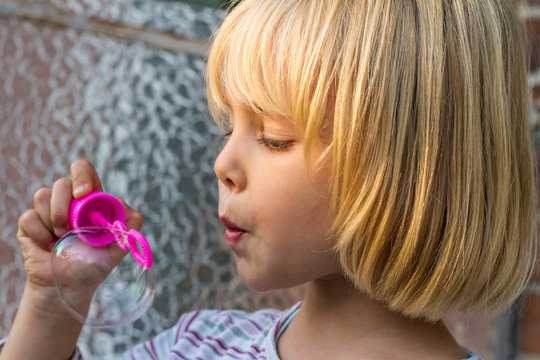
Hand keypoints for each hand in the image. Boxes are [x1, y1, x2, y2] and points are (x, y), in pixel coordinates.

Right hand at [16, 159, 143, 313]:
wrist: (71, 286)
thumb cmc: (95, 264)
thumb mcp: (120, 245)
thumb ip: (131, 222)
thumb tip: (119, 200)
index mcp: (89, 200)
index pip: (83, 170)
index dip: (82, 175)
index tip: (83, 193)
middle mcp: (68, 200)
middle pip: (61, 183)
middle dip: (64, 207)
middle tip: (70, 230)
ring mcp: (47, 210)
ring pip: (42, 195)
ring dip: (54, 223)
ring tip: (62, 241)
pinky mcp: (28, 222)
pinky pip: (29, 217)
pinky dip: (40, 236)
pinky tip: (48, 248)